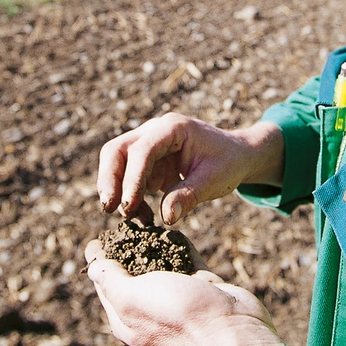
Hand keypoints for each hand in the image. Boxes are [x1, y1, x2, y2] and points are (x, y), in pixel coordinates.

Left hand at [85, 240, 284, 345]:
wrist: (231, 330)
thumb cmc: (177, 315)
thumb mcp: (131, 297)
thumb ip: (109, 279)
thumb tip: (92, 265)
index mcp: (127, 317)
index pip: (105, 285)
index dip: (100, 261)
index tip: (97, 237)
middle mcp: (151, 308)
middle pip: (132, 274)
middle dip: (126, 249)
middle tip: (122, 223)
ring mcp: (179, 298)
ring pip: (161, 266)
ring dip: (153, 245)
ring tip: (145, 221)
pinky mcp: (203, 287)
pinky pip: (188, 261)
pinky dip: (180, 246)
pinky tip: (174, 231)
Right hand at [97, 113, 282, 224]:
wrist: (236, 156)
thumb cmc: (228, 163)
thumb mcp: (214, 180)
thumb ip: (189, 196)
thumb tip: (167, 217)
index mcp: (173, 128)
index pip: (142, 150)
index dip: (132, 179)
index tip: (129, 206)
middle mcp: (154, 131)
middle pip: (117, 150)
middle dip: (110, 180)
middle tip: (110, 209)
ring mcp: (148, 144)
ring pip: (116, 163)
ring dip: (118, 191)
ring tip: (134, 217)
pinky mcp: (147, 162)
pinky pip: (128, 178)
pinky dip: (131, 198)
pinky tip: (145, 216)